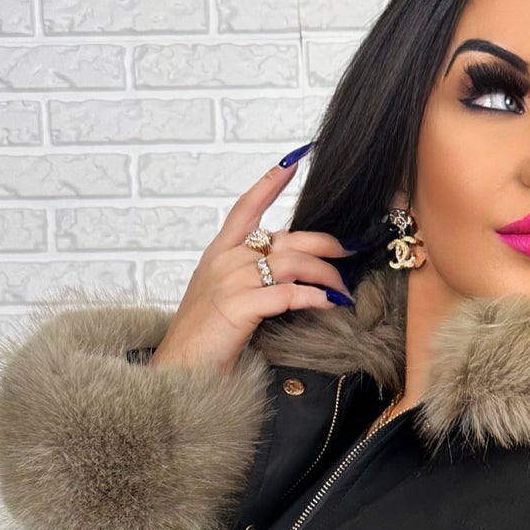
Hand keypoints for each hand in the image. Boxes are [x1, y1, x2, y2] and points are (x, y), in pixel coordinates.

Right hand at [149, 154, 353, 372]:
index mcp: (218, 253)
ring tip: (342, 290)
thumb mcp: (221, 294)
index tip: (292, 161)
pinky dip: (315, 297)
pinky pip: (289, 293)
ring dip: (326, 275)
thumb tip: (286, 271)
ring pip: (293, 263)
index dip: (269, 183)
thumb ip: (247, 275)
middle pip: (285, 238)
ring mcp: (231, 281)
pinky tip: (330, 304)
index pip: (245, 207)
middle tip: (349, 251)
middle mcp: (225, 260)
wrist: (181, 368)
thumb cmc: (204, 337)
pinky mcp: (240, 306)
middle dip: (323, 244)